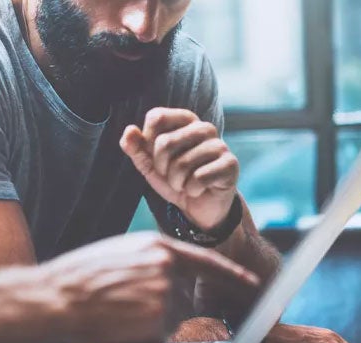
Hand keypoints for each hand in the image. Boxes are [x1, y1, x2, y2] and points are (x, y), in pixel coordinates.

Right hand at [42, 232, 258, 342]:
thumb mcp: (120, 253)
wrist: (55, 299)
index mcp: (158, 246)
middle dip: (164, 306)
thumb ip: (152, 260)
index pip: (208, 262)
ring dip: (151, 323)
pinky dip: (143, 338)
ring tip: (117, 313)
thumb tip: (171, 276)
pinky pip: (160, 337)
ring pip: (172, 318)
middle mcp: (167, 268)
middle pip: (185, 297)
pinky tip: (118, 326)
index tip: (254, 285)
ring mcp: (164, 295)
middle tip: (126, 306)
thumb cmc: (78, 278)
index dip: (234, 276)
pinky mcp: (156, 322)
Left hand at [120, 108, 238, 230]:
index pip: (156, 118)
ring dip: (177, 183)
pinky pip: (199, 178)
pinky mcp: (230, 164)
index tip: (157, 157)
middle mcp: (203, 127)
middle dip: (162, 169)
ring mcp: (219, 145)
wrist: (200, 206)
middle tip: (173, 176)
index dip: (148, 143)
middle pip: (165, 143)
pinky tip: (200, 189)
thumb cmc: (176, 179)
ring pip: (182, 164)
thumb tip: (129, 131)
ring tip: (186, 184)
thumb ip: (136, 148)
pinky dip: (192, 190)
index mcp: (184, 120)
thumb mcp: (150, 165)